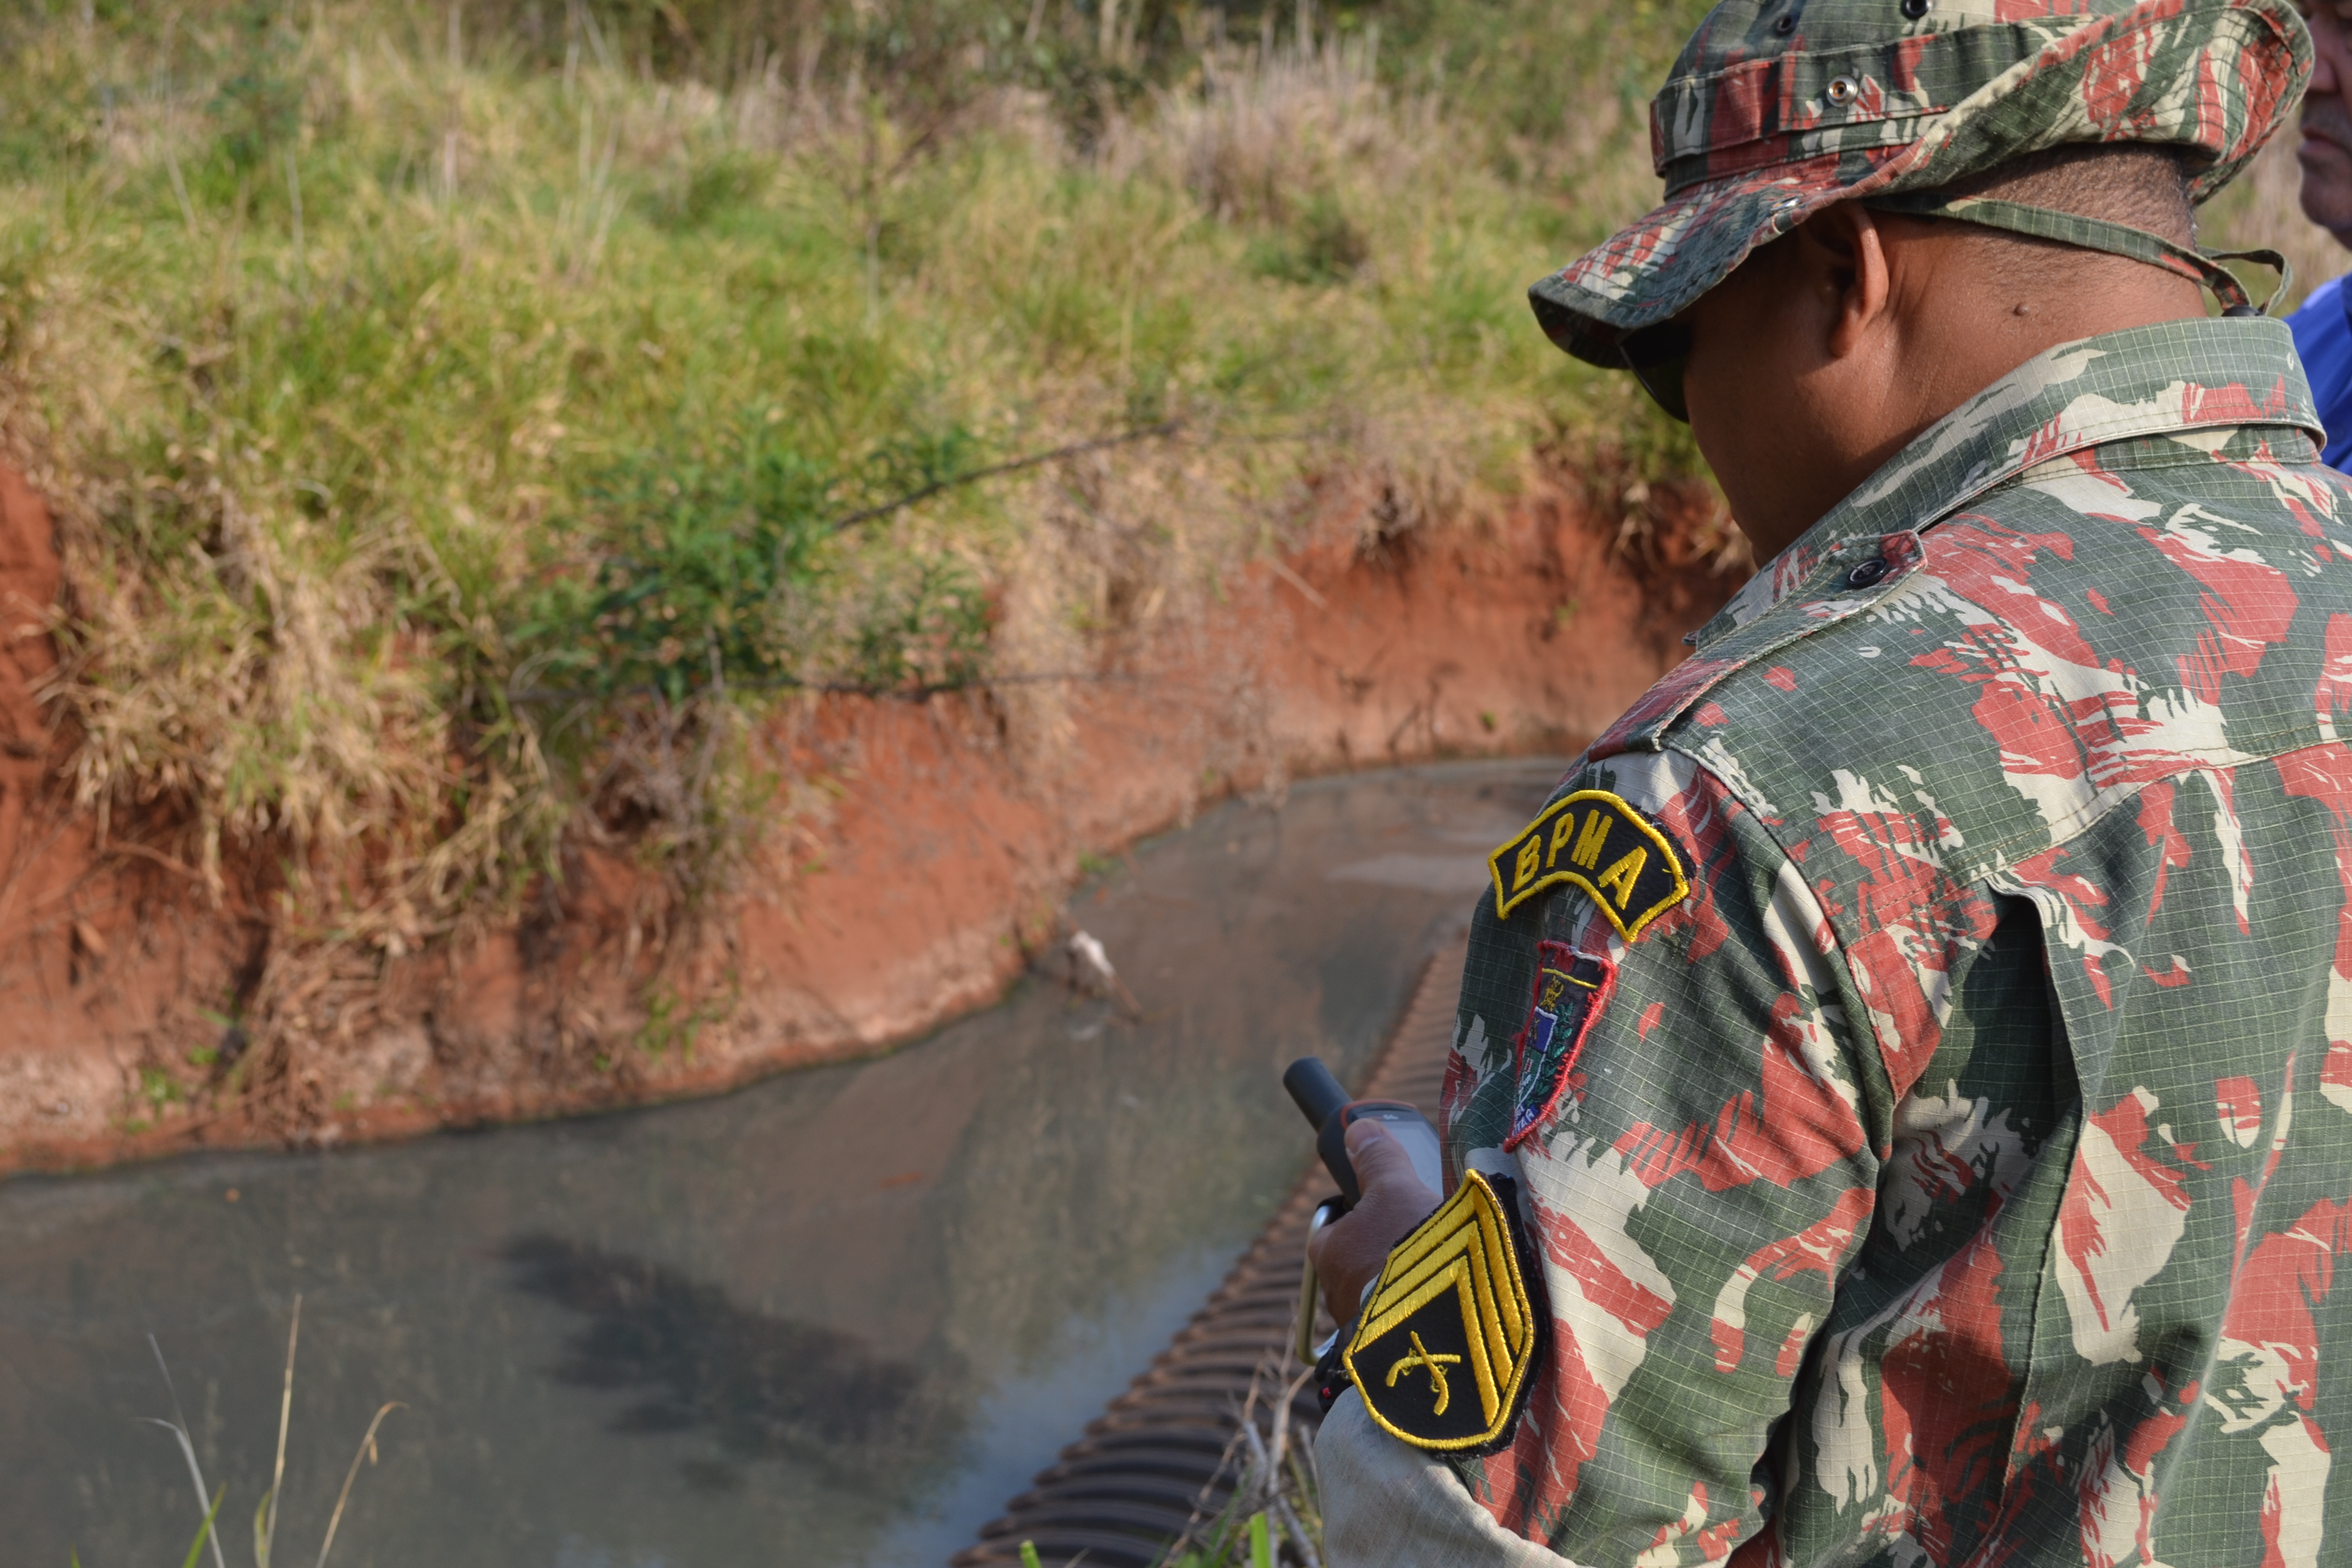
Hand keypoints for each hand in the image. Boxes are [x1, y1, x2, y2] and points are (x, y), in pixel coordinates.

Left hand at [1306, 1117, 1441, 1320]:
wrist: (1436, 1323)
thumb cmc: (1405, 1247)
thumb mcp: (1396, 1189)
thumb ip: (1378, 1160)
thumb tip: (1359, 1130)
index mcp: (1327, 1252)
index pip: (1333, 1228)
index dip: (1357, 1216)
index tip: (1384, 1210)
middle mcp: (1335, 1296)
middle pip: (1357, 1263)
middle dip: (1383, 1252)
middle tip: (1420, 1240)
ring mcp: (1361, 1330)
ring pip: (1379, 1296)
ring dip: (1402, 1285)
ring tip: (1442, 1272)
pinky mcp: (1389, 1353)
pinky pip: (1401, 1324)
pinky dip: (1418, 1313)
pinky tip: (1447, 1304)